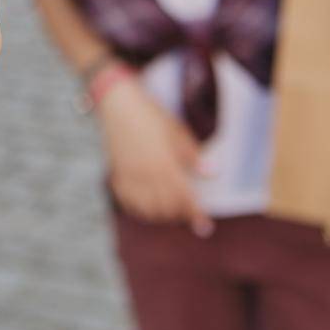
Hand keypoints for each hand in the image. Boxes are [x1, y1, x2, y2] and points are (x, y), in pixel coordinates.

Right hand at [100, 78, 212, 237]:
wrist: (119, 103)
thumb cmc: (151, 115)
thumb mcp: (177, 131)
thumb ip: (193, 156)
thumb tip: (212, 173)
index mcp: (164, 163)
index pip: (184, 197)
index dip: (196, 214)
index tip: (205, 226)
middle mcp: (146, 174)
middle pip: (167, 207)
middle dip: (180, 214)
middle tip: (189, 213)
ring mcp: (130, 176)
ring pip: (147, 209)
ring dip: (162, 215)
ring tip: (171, 211)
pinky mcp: (117, 175)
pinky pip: (128, 202)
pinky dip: (140, 209)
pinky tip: (148, 207)